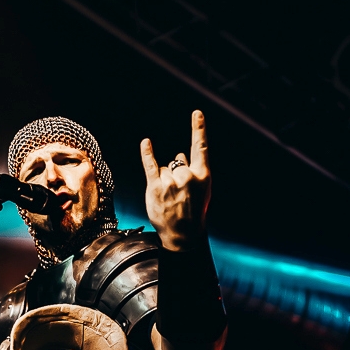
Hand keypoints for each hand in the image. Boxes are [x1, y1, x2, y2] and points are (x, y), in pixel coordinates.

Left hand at [141, 110, 211, 250]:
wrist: (183, 234)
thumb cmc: (194, 212)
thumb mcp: (203, 192)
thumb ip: (193, 172)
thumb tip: (179, 154)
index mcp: (203, 176)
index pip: (200, 148)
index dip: (198, 129)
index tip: (197, 114)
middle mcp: (187, 176)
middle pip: (177, 161)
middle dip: (176, 174)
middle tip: (178, 194)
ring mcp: (171, 182)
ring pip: (164, 169)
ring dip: (164, 180)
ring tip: (169, 198)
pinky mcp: (156, 187)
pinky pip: (150, 165)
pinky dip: (147, 153)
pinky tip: (146, 142)